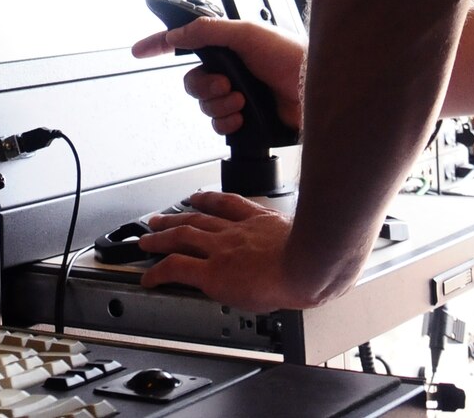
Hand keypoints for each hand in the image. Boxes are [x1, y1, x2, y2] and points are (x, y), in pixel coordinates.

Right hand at [130, 18, 302, 135]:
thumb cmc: (292, 57)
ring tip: (242, 100)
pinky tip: (244, 116)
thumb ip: (208, 30)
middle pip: (192, 81)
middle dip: (205, 86)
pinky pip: (219, 125)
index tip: (139, 51)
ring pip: (205, 105)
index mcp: (229, 46)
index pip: (186, 42)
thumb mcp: (247, 34)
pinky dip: (228, 121)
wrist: (315, 92)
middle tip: (227, 83)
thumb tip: (177, 33)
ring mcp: (238, 94)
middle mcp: (232, 70)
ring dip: (220, 104)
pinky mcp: (246, 118)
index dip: (160, 45)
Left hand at [136, 192, 321, 310]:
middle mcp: (237, 231)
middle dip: (177, 216)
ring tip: (147, 239)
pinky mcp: (212, 271)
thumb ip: (308, 241)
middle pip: (199, 217)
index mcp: (261, 222)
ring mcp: (222, 249)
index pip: (230, 205)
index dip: (210, 200)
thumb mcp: (313, 239)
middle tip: (161, 218)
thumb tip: (326, 257)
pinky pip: (176, 268)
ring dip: (161, 237)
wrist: (310, 265)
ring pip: (182, 236)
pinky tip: (148, 275)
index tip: (199, 197)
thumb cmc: (319, 258)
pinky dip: (158, 270)